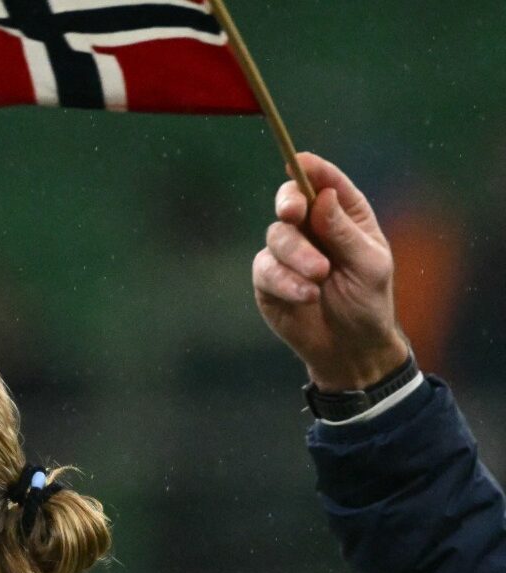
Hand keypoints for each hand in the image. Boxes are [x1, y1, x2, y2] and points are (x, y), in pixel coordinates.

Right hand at [252, 153, 409, 390]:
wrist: (347, 348)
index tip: (298, 162)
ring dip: (296, 255)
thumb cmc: (367, 302)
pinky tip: (306, 295)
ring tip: (318, 277)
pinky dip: (285, 281)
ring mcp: (288, 253)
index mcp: (344, 216)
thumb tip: (322, 197)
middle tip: (293, 213)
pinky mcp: (268, 278)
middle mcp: (312, 228)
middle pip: (290, 199)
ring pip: (276, 235)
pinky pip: (265, 268)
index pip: (325, 183)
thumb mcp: (368, 265)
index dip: (310, 169)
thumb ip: (344, 232)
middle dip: (288, 202)